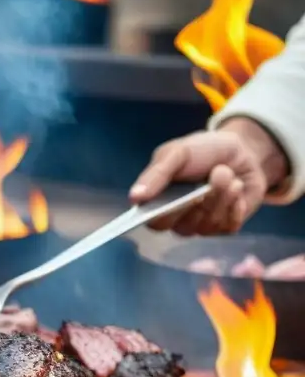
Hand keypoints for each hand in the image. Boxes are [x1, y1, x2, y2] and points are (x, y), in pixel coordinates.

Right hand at [129, 118, 287, 235]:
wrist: (241, 149)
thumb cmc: (203, 150)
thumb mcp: (177, 153)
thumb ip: (156, 174)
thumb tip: (135, 197)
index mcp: (158, 202)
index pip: (152, 221)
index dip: (162, 215)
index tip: (175, 201)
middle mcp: (177, 219)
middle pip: (182, 227)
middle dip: (203, 200)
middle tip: (218, 172)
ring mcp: (201, 225)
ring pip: (208, 224)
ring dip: (223, 196)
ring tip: (229, 173)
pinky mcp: (225, 226)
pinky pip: (228, 226)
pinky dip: (236, 204)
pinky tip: (238, 187)